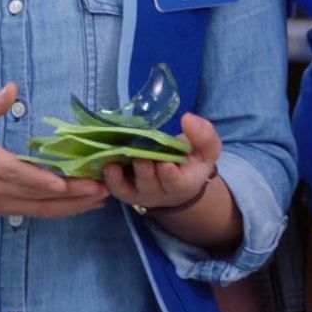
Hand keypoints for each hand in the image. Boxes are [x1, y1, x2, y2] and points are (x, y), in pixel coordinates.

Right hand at [0, 84, 109, 218]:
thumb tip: (12, 88)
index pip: (16, 174)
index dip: (40, 179)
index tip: (64, 182)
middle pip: (38, 195)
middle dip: (73, 193)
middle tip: (104, 186)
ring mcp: (0, 202)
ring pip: (41, 208)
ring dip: (73, 205)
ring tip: (103, 197)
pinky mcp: (3, 209)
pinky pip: (36, 212)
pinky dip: (61, 210)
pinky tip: (82, 205)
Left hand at [103, 113, 223, 212]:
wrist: (180, 180)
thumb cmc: (193, 161)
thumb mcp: (207, 149)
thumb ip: (203, 135)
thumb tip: (188, 118)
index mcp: (183, 183)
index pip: (175, 183)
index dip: (170, 175)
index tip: (166, 163)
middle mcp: (159, 192)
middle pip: (149, 185)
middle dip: (144, 171)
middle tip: (139, 156)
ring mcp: (140, 193)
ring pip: (128, 189)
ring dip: (120, 177)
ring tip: (113, 163)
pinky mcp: (125, 190)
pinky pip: (114, 188)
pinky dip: (108, 179)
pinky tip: (105, 164)